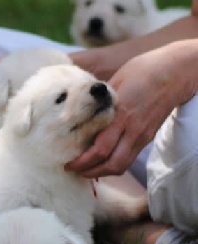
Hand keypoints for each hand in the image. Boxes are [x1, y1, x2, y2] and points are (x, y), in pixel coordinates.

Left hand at [66, 41, 197, 177]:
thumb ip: (98, 102)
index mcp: (121, 114)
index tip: (68, 163)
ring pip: (121, 165)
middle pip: (111, 164)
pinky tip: (101, 160)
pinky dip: (113, 164)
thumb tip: (77, 113)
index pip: (101, 148)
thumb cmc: (142, 71)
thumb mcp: (114, 82)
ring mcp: (142, 135)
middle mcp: (133, 129)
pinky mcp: (147, 137)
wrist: (175, 72)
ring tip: (85, 169)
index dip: (83, 162)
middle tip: (73, 170)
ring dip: (102, 172)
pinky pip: (129, 158)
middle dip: (90, 172)